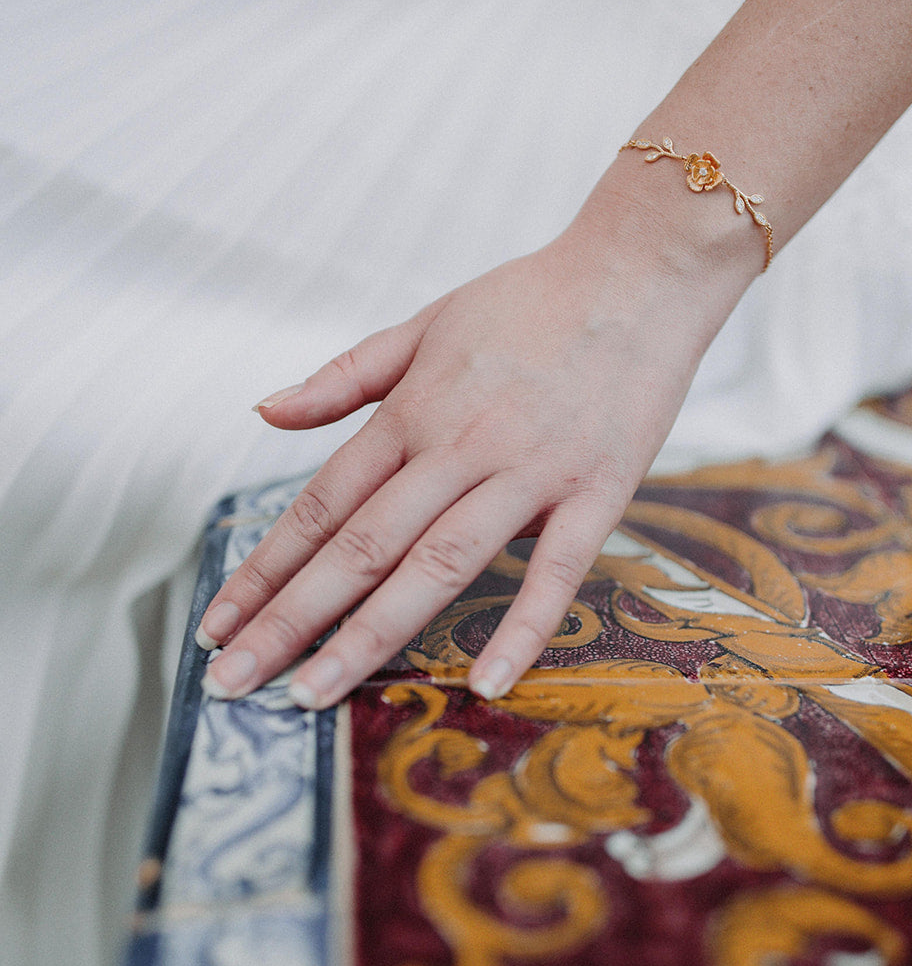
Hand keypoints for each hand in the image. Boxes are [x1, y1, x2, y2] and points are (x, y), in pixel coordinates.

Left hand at [195, 207, 750, 706]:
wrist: (641, 271)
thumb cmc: (531, 300)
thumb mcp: (424, 324)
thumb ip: (344, 377)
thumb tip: (264, 410)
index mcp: (413, 410)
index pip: (323, 504)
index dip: (266, 569)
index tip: (217, 624)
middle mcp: (460, 446)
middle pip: (362, 546)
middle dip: (290, 619)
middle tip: (234, 683)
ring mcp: (529, 472)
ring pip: (439, 565)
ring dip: (370, 634)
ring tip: (313, 695)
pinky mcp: (598, 492)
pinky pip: (556, 572)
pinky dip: (522, 628)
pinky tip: (484, 683)